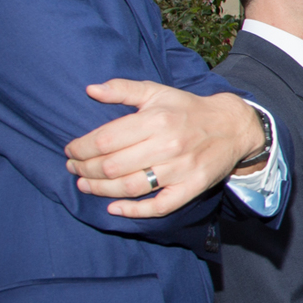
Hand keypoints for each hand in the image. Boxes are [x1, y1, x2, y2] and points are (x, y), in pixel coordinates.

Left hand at [65, 83, 264, 218]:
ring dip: (100, 190)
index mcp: (156, 120)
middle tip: (74, 169)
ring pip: (130, 187)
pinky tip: (114, 209)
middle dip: (85, 170)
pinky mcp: (192, 188)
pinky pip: (159, 206)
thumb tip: (90, 90)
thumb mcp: (157, 92)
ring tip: (84, 186)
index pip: (105, 140)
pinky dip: (134, 212)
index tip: (70, 151)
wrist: (232, 127)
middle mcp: (168, 145)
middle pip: (113, 165)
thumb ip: (123, 90)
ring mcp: (180, 170)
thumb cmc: (187, 109)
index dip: (81, 148)